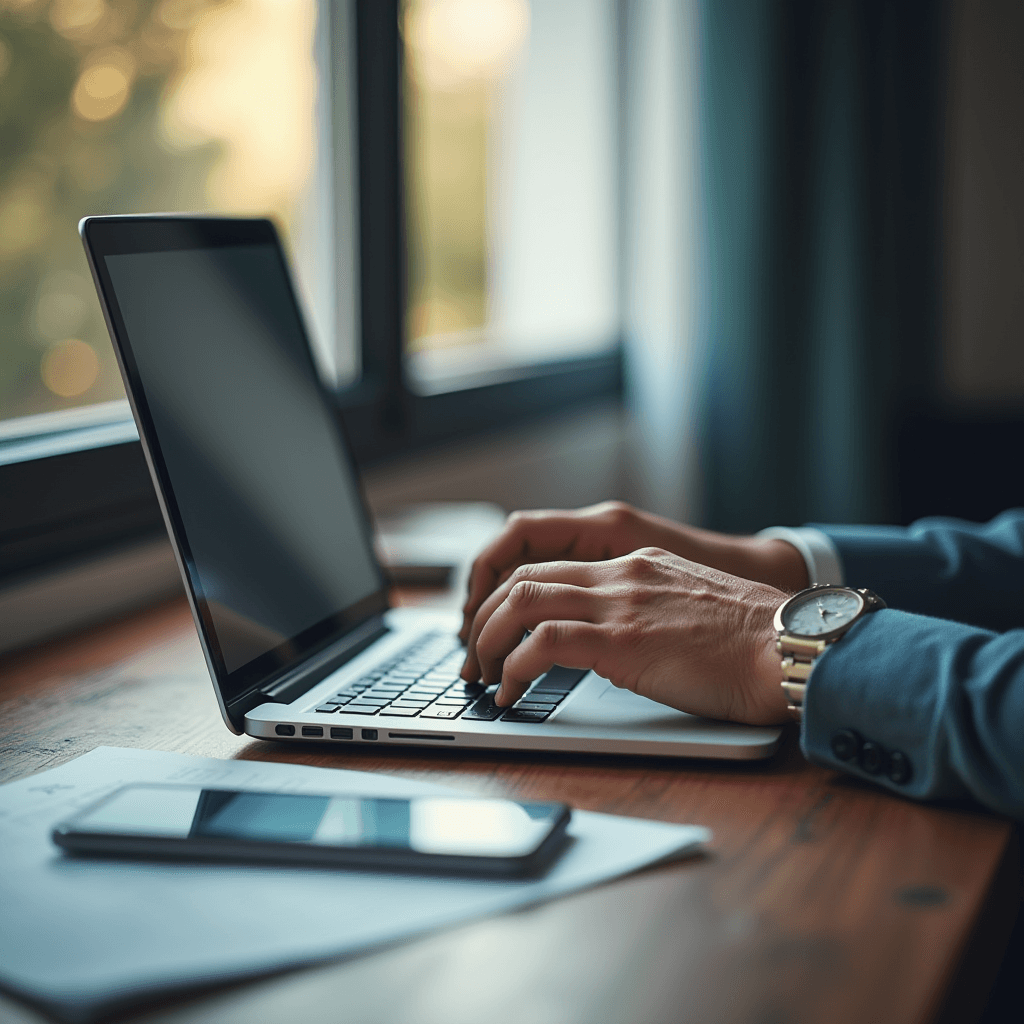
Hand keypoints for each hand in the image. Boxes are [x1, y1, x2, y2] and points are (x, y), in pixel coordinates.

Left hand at [459, 501, 807, 644]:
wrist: (792, 646)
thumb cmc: (755, 643)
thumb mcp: (691, 611)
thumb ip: (647, 614)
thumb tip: (616, 646)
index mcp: (636, 565)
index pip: (550, 566)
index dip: (510, 598)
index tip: (498, 631)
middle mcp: (622, 574)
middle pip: (523, 578)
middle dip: (485, 617)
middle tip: (476, 656)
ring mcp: (621, 603)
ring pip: (521, 601)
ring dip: (489, 640)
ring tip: (483, 675)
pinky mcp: (623, 639)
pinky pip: (544, 642)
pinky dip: (516, 668)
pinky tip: (511, 693)